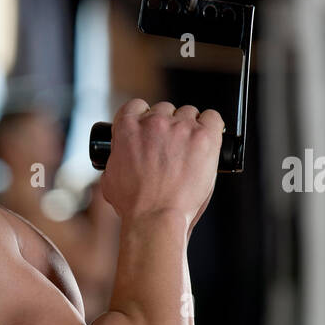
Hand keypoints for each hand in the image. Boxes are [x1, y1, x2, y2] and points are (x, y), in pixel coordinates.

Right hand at [97, 99, 222, 226]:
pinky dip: (212, 126)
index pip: (137, 106)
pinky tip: (207, 142)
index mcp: (128, 127)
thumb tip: (120, 158)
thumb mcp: (110, 179)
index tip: (149, 131)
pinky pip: (213, 118)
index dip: (144, 118)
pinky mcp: (204, 137)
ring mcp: (181, 127)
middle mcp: (154, 121)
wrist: (155, 218)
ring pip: (189, 113)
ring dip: (189, 128)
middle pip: (165, 109)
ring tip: (189, 152)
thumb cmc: (133, 205)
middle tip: (170, 148)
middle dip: (167, 126)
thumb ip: (115, 160)